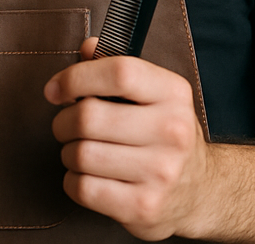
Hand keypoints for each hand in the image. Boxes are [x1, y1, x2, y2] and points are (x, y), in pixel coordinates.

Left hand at [43, 37, 208, 240]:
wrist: (199, 189)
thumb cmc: (163, 132)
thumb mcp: (152, 92)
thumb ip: (114, 65)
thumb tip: (87, 48)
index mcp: (173, 93)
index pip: (118, 72)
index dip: (77, 77)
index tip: (56, 89)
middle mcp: (172, 131)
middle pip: (89, 116)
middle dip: (63, 120)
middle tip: (66, 125)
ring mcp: (161, 172)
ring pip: (81, 154)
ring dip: (68, 152)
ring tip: (80, 150)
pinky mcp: (145, 207)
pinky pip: (84, 188)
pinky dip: (73, 181)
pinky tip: (88, 175)